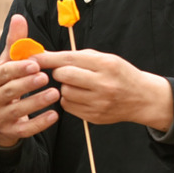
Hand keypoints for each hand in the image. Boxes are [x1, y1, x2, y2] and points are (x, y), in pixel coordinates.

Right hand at [0, 15, 59, 147]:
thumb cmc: (5, 83)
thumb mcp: (7, 63)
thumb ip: (15, 43)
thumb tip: (19, 17)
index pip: (2, 73)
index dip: (18, 69)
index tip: (36, 64)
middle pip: (9, 91)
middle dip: (28, 84)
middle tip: (46, 77)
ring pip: (18, 110)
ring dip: (37, 101)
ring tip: (55, 93)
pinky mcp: (10, 131)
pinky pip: (25, 129)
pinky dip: (40, 123)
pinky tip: (54, 115)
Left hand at [33, 48, 173, 130]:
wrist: (142, 98)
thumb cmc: (119, 73)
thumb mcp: (104, 58)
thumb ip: (77, 56)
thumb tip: (45, 55)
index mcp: (105, 64)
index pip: (68, 59)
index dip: (47, 58)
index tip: (31, 57)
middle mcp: (103, 84)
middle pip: (63, 76)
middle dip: (60, 72)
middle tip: (66, 72)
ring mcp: (99, 102)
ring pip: (64, 93)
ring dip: (65, 88)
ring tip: (79, 85)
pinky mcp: (95, 117)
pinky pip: (69, 107)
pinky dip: (70, 100)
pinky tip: (82, 96)